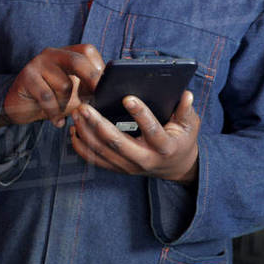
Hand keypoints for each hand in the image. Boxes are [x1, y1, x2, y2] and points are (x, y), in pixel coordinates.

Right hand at [2, 44, 104, 128]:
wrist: (20, 106)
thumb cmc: (52, 99)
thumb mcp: (74, 93)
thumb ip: (89, 88)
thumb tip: (110, 94)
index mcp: (66, 54)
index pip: (87, 51)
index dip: (98, 68)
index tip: (102, 88)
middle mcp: (52, 54)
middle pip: (78, 61)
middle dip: (92, 80)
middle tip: (97, 98)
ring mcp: (37, 64)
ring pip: (64, 84)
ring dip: (66, 104)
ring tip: (62, 111)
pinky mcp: (26, 77)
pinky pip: (47, 97)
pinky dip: (54, 113)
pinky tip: (56, 121)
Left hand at [69, 90, 199, 182]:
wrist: (176, 167)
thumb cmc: (181, 139)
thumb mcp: (189, 125)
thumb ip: (186, 110)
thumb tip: (186, 95)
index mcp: (165, 146)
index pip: (152, 131)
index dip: (141, 114)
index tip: (127, 97)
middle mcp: (145, 159)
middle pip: (118, 143)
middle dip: (98, 124)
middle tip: (84, 106)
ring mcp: (130, 167)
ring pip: (103, 152)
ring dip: (87, 132)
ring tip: (77, 113)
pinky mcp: (119, 169)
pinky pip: (97, 161)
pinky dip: (83, 147)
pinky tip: (75, 131)